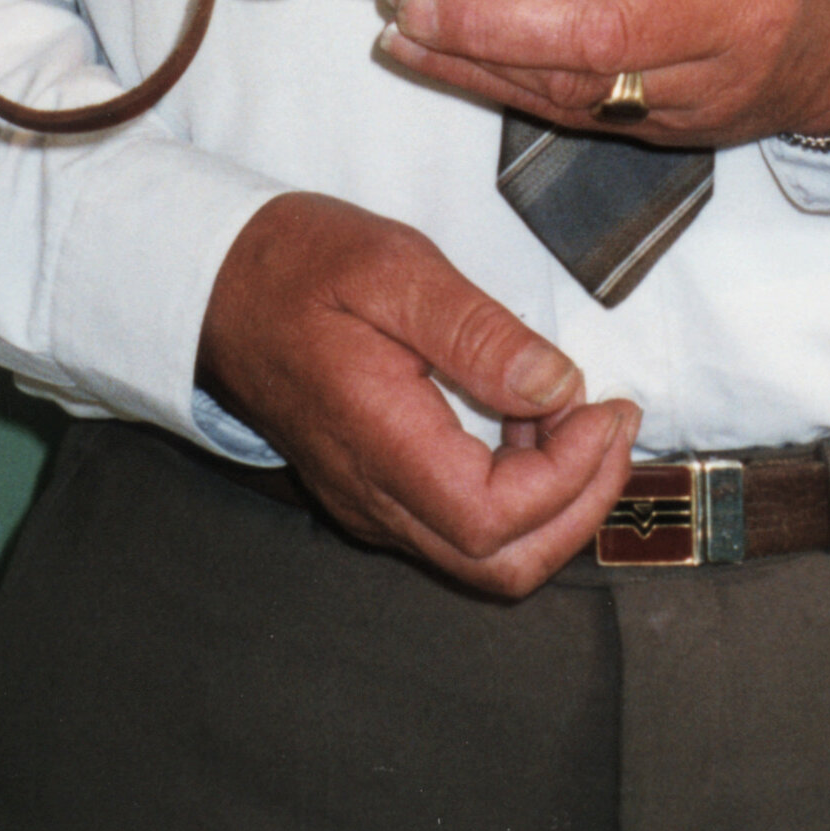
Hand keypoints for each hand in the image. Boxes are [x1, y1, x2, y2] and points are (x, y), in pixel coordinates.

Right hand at [196, 191, 640, 598]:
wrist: (215, 284)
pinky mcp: (374, 491)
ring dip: (553, 501)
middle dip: (581, 506)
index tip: (603, 407)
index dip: (571, 477)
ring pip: (485, 556)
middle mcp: (373, 495)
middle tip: (614, 425)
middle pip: (501, 565)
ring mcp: (371, 501)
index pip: (495, 518)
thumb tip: (557, 385)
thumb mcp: (391, 267)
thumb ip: (477, 331)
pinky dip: (517, 493)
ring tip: (578, 415)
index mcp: (376, 442)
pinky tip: (525, 421)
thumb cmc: (295, 265)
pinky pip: (459, 526)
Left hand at [380, 0, 829, 150]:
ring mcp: (708, 85)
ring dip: (479, 60)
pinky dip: (503, 88)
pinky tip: (444, 61)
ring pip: (582, 86)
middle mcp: (733, 13)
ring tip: (406, 27)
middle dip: (495, 18)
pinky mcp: (680, 130)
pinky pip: (580, 113)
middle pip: (606, 28)